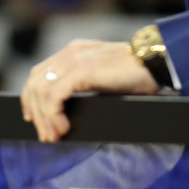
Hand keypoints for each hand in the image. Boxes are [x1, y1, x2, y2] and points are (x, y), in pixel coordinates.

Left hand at [20, 40, 158, 142]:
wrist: (156, 63)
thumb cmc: (137, 74)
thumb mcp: (102, 78)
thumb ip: (84, 84)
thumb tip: (67, 110)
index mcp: (73, 52)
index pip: (39, 74)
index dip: (32, 99)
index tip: (36, 120)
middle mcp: (70, 53)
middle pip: (34, 83)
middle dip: (35, 113)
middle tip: (46, 135)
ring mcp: (74, 59)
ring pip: (41, 91)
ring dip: (44, 118)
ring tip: (55, 135)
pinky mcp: (81, 70)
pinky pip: (54, 95)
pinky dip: (53, 115)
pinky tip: (63, 127)